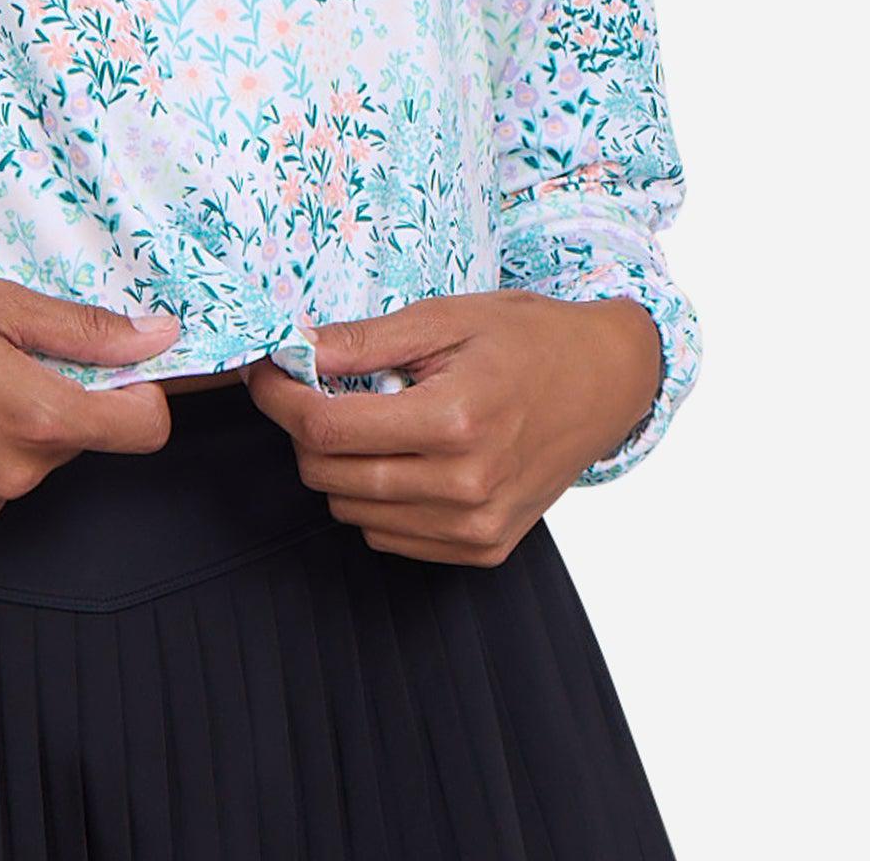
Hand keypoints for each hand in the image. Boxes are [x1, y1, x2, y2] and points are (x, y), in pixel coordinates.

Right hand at [0, 264, 184, 533]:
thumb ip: (84, 329)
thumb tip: (160, 336)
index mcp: (36, 418)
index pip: (145, 430)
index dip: (140, 391)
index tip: (109, 361)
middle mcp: (13, 476)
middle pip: (78, 438)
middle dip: (55, 396)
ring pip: (29, 461)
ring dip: (11, 425)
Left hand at [246, 290, 663, 565]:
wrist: (604, 383)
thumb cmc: (526, 340)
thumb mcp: (444, 318)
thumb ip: (364, 342)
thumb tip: (295, 349)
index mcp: (455, 421)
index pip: (327, 430)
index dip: (279, 399)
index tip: (265, 372)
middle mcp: (466, 487)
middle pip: (330, 477)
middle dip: (304, 430)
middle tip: (316, 388)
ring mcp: (476, 527)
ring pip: (352, 512)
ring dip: (340, 466)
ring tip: (373, 417)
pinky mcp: (484, 549)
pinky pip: (389, 537)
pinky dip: (376, 498)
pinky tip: (402, 455)